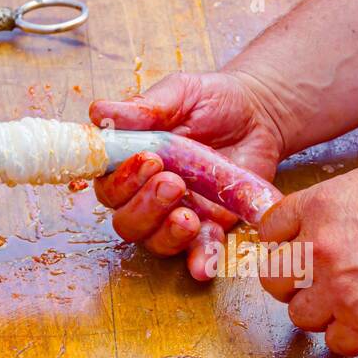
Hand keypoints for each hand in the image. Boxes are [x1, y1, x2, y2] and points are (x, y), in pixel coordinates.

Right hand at [89, 70, 285, 280]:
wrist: (257, 114)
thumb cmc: (211, 101)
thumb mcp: (179, 94)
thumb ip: (144, 108)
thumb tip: (100, 113)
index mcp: (130, 163)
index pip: (107, 184)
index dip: (119, 180)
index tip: (146, 160)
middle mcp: (146, 195)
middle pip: (126, 220)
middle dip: (145, 206)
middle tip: (172, 183)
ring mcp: (177, 215)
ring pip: (154, 241)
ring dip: (166, 233)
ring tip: (188, 215)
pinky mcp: (210, 228)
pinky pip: (199, 252)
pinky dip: (199, 261)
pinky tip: (202, 264)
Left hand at [258, 160, 357, 355]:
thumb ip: (331, 205)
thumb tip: (310, 223)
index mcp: (320, 207)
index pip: (270, 230)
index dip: (282, 243)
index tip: (291, 251)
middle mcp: (321, 249)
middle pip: (273, 279)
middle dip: (291, 282)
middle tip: (313, 282)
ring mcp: (340, 290)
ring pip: (300, 316)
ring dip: (321, 311)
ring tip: (350, 300)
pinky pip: (335, 341)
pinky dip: (350, 335)